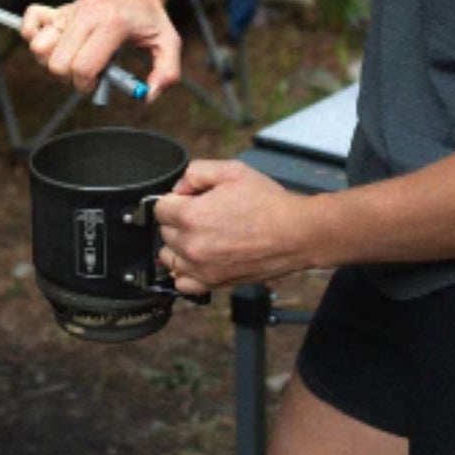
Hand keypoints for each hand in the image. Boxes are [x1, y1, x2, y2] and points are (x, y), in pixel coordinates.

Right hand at [21, 0, 180, 97]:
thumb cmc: (149, 15)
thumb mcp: (169, 42)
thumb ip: (166, 73)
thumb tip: (146, 96)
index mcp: (112, 24)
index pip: (83, 67)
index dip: (87, 86)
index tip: (99, 82)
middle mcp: (86, 15)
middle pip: (57, 63)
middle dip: (69, 78)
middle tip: (88, 71)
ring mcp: (70, 11)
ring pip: (39, 47)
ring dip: (52, 62)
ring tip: (73, 58)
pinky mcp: (59, 9)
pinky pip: (30, 21)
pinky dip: (33, 36)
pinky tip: (54, 43)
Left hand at [154, 159, 309, 290]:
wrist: (295, 233)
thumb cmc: (267, 202)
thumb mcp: (232, 170)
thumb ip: (197, 172)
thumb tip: (180, 187)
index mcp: (191, 216)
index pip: (159, 207)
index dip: (176, 198)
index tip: (191, 197)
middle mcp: (191, 246)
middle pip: (165, 231)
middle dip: (179, 219)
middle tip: (205, 213)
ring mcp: (202, 269)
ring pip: (169, 257)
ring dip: (179, 245)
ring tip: (202, 234)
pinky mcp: (214, 283)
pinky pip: (182, 283)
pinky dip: (186, 271)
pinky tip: (199, 258)